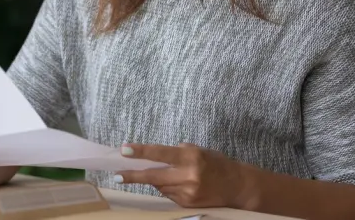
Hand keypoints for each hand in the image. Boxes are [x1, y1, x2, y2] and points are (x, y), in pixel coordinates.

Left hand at [114, 143, 248, 208]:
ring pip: (160, 186)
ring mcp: (188, 193)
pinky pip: (169, 195)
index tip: (124, 150)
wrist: (238, 187)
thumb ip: (178, 152)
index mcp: (191, 157)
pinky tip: (178, 184)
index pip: (161, 153)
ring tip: (170, 174)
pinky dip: (168, 188)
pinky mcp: (187, 205)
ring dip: (155, 180)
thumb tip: (154, 155)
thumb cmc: (217, 164)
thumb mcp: (199, 151)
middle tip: (117, 174)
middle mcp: (188, 175)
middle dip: (133, 175)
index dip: (141, 152)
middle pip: (154, 176)